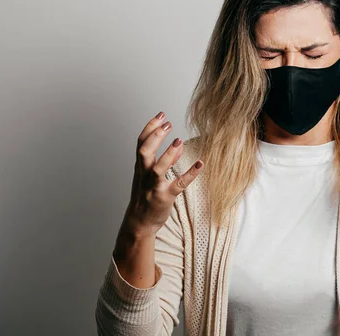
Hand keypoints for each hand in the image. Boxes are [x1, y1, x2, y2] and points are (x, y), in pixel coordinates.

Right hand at [124, 111, 203, 236]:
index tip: (161, 115)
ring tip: (179, 141)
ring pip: (157, 169)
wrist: (139, 223)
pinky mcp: (165, 197)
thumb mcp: (148, 176)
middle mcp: (144, 175)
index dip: (149, 128)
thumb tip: (178, 146)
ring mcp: (154, 186)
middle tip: (167, 123)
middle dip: (154, 136)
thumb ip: (163, 161)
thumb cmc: (145, 196)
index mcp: (140, 167)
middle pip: (144, 152)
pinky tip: (200, 164)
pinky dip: (190, 174)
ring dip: (168, 154)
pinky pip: (178, 184)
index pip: (140, 143)